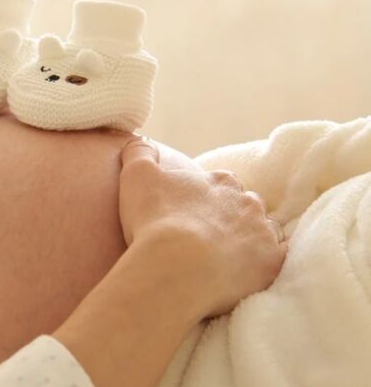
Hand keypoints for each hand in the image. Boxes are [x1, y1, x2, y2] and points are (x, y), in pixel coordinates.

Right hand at [119, 136, 287, 317]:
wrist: (176, 268)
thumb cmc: (155, 221)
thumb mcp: (137, 176)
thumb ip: (140, 153)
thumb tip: (140, 140)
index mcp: (220, 181)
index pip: (220, 184)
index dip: (205, 198)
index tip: (190, 213)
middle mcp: (247, 201)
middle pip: (243, 207)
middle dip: (230, 218)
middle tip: (205, 238)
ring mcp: (263, 232)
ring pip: (262, 231)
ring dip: (248, 240)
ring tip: (224, 259)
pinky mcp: (272, 263)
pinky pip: (276, 259)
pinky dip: (264, 262)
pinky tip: (247, 272)